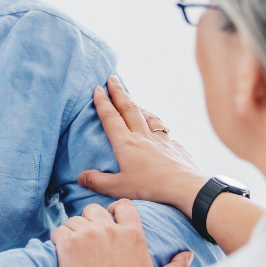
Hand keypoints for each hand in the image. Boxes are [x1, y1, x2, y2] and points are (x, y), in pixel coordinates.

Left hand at [51, 200, 192, 266]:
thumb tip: (187, 255)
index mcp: (133, 235)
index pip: (123, 206)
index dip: (115, 211)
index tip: (110, 220)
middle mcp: (110, 230)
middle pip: (95, 209)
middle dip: (92, 220)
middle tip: (90, 237)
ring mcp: (87, 235)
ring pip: (75, 219)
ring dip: (74, 230)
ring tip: (76, 248)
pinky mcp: (67, 244)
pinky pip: (58, 231)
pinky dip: (59, 239)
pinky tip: (63, 252)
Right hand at [77, 76, 206, 216]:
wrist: (184, 186)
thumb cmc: (150, 187)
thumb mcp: (118, 188)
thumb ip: (98, 181)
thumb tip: (81, 176)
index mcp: (126, 143)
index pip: (111, 118)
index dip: (102, 102)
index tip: (98, 88)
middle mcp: (143, 136)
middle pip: (129, 109)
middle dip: (119, 92)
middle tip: (112, 78)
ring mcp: (161, 139)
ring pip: (148, 116)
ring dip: (139, 106)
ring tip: (134, 101)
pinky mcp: (175, 146)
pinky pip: (165, 131)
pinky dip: (159, 125)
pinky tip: (160, 128)